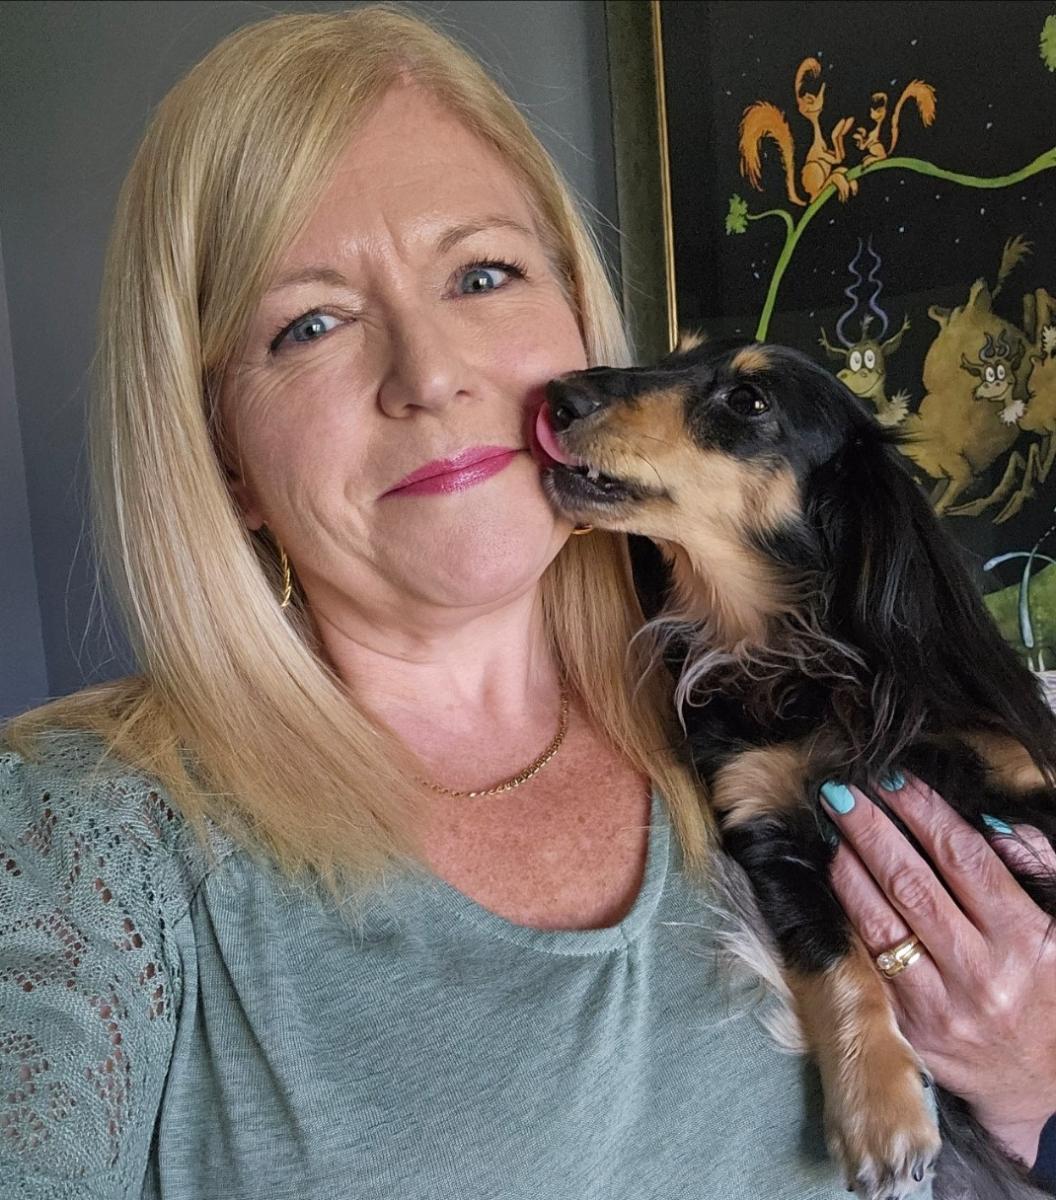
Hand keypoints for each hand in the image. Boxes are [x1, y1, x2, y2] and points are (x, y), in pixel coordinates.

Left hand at [820, 773, 1055, 1165]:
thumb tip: (988, 823)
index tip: (891, 778)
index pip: (964, 858)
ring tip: (832, 830)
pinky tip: (835, 884)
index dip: (923, 812)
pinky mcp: (909, 1029)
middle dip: (871, 829)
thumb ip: (1038, 866)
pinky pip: (868, 962)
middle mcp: (981, 972)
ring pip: (879, 922)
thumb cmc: (1052, 990)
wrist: (1045, 1088)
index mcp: (1026, 939)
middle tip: (841, 791)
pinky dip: (848, 917)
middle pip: (911, 883)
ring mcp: (941, 1004)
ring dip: (848, 868)